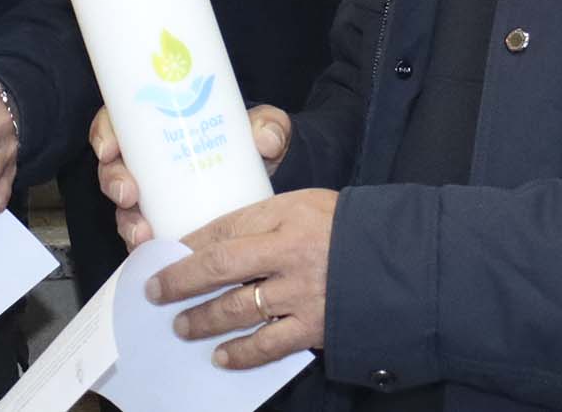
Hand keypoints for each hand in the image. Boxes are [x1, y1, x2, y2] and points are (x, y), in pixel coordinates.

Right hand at [95, 105, 289, 249]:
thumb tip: (265, 140)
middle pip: (113, 169)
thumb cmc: (250, 146)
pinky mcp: (163, 227)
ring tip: (143, 234)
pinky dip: (145, 250)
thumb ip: (269, 126)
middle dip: (112, 183)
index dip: (104, 135)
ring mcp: (152, 198)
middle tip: (127, 194)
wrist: (262, 183)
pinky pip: (144, 239)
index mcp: (157, 127)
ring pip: (124, 208)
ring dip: (127, 222)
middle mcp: (147, 163)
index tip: (110, 149)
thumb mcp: (262, 127)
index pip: (116, 124)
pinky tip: (154, 259)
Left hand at [146, 188, 337, 369]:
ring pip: (236, 309)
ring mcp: (300, 293)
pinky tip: (221, 356)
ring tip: (181, 327)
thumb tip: (221, 237)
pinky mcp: (314, 327)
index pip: (225, 227)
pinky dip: (241, 353)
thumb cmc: (353, 228)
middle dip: (180, 281)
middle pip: (219, 267)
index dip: (190, 243)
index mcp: (286, 216)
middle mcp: (288, 254)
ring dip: (203, 320)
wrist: (407, 264)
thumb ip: (267, 219)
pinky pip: (268, 345)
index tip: (167, 253)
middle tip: (154, 292)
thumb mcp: (308, 205)